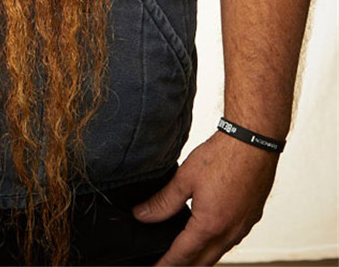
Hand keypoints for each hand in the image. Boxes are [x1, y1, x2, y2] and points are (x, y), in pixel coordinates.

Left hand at [132, 131, 279, 265]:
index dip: (166, 264)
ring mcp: (243, 227)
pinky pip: (231, 241)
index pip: (183, 255)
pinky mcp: (251, 218)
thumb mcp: (185, 178)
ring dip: (201, 258)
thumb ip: (163, 201)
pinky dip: (216, 246)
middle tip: (167, 265)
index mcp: (210, 226)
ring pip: (219, 253)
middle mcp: (229, 233)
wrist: (254, 142)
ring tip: (185, 256)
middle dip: (184, 266)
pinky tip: (209, 236)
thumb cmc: (223, 156)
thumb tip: (142, 215)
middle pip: (203, 262)